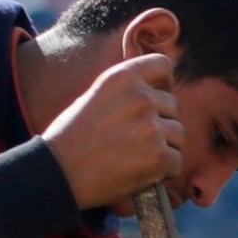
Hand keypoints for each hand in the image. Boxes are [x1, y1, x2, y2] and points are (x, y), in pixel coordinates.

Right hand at [48, 50, 183, 207]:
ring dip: (166, 147)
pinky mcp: (159, 156)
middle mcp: (141, 98)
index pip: (162, 65)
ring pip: (179, 134)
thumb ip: (126, 92)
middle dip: (162, 122)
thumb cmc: (72, 138)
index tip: (157, 96)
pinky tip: (144, 173)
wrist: (59, 171)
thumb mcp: (95, 96)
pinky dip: (165, 171)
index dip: (164, 82)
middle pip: (174, 105)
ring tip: (139, 157)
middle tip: (139, 139)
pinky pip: (177, 161)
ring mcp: (152, 127)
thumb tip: (156, 93)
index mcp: (122, 77)